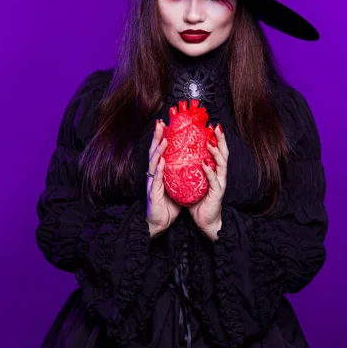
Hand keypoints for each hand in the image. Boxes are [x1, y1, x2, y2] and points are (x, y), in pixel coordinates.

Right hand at [147, 119, 181, 237]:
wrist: (158, 224)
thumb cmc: (167, 207)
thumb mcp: (177, 187)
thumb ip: (181, 176)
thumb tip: (193, 165)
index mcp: (160, 172)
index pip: (161, 151)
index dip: (162, 138)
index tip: (166, 124)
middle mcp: (154, 175)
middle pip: (154, 152)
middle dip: (157, 137)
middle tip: (160, 123)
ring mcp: (153, 183)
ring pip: (154, 162)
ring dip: (158, 150)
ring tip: (163, 138)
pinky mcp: (154, 193)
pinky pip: (157, 179)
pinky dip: (159, 168)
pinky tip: (162, 160)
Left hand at [187, 123, 228, 238]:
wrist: (205, 222)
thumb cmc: (198, 202)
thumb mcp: (192, 181)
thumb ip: (188, 169)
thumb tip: (175, 155)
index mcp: (213, 170)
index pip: (216, 151)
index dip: (215, 138)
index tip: (211, 125)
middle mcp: (219, 175)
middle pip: (223, 153)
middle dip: (220, 139)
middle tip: (216, 127)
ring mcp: (219, 183)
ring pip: (222, 164)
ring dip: (216, 152)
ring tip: (210, 142)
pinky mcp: (217, 193)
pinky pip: (213, 180)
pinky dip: (209, 171)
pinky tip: (204, 163)